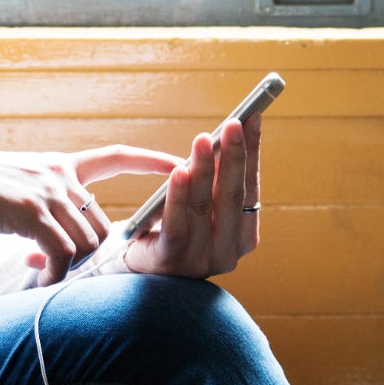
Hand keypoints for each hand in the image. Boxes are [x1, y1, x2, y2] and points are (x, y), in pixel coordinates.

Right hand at [0, 144, 180, 284]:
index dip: (149, 160)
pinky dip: (55, 273)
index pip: (115, 157)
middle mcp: (59, 176)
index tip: (178, 162)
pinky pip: (62, 253)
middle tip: (65, 269)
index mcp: (61, 164)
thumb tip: (64, 238)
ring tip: (48, 275)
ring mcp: (47, 192)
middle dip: (89, 255)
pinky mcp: (31, 212)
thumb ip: (49, 201)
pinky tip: (41, 278)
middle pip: (101, 226)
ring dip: (71, 267)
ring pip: (87, 242)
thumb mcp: (23, 185)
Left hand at [119, 111, 262, 278]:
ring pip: (204, 207)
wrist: (129, 267)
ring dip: (204, 170)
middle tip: (233, 123)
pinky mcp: (170, 263)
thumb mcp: (197, 204)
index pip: (250, 189)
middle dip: (233, 156)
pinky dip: (178, 196)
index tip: (254, 117)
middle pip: (232, 197)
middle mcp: (227, 253)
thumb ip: (213, 181)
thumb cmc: (167, 228)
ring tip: (202, 140)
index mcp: (240, 237)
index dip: (252, 152)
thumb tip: (225, 134)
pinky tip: (178, 171)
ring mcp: (200, 262)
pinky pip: (176, 225)